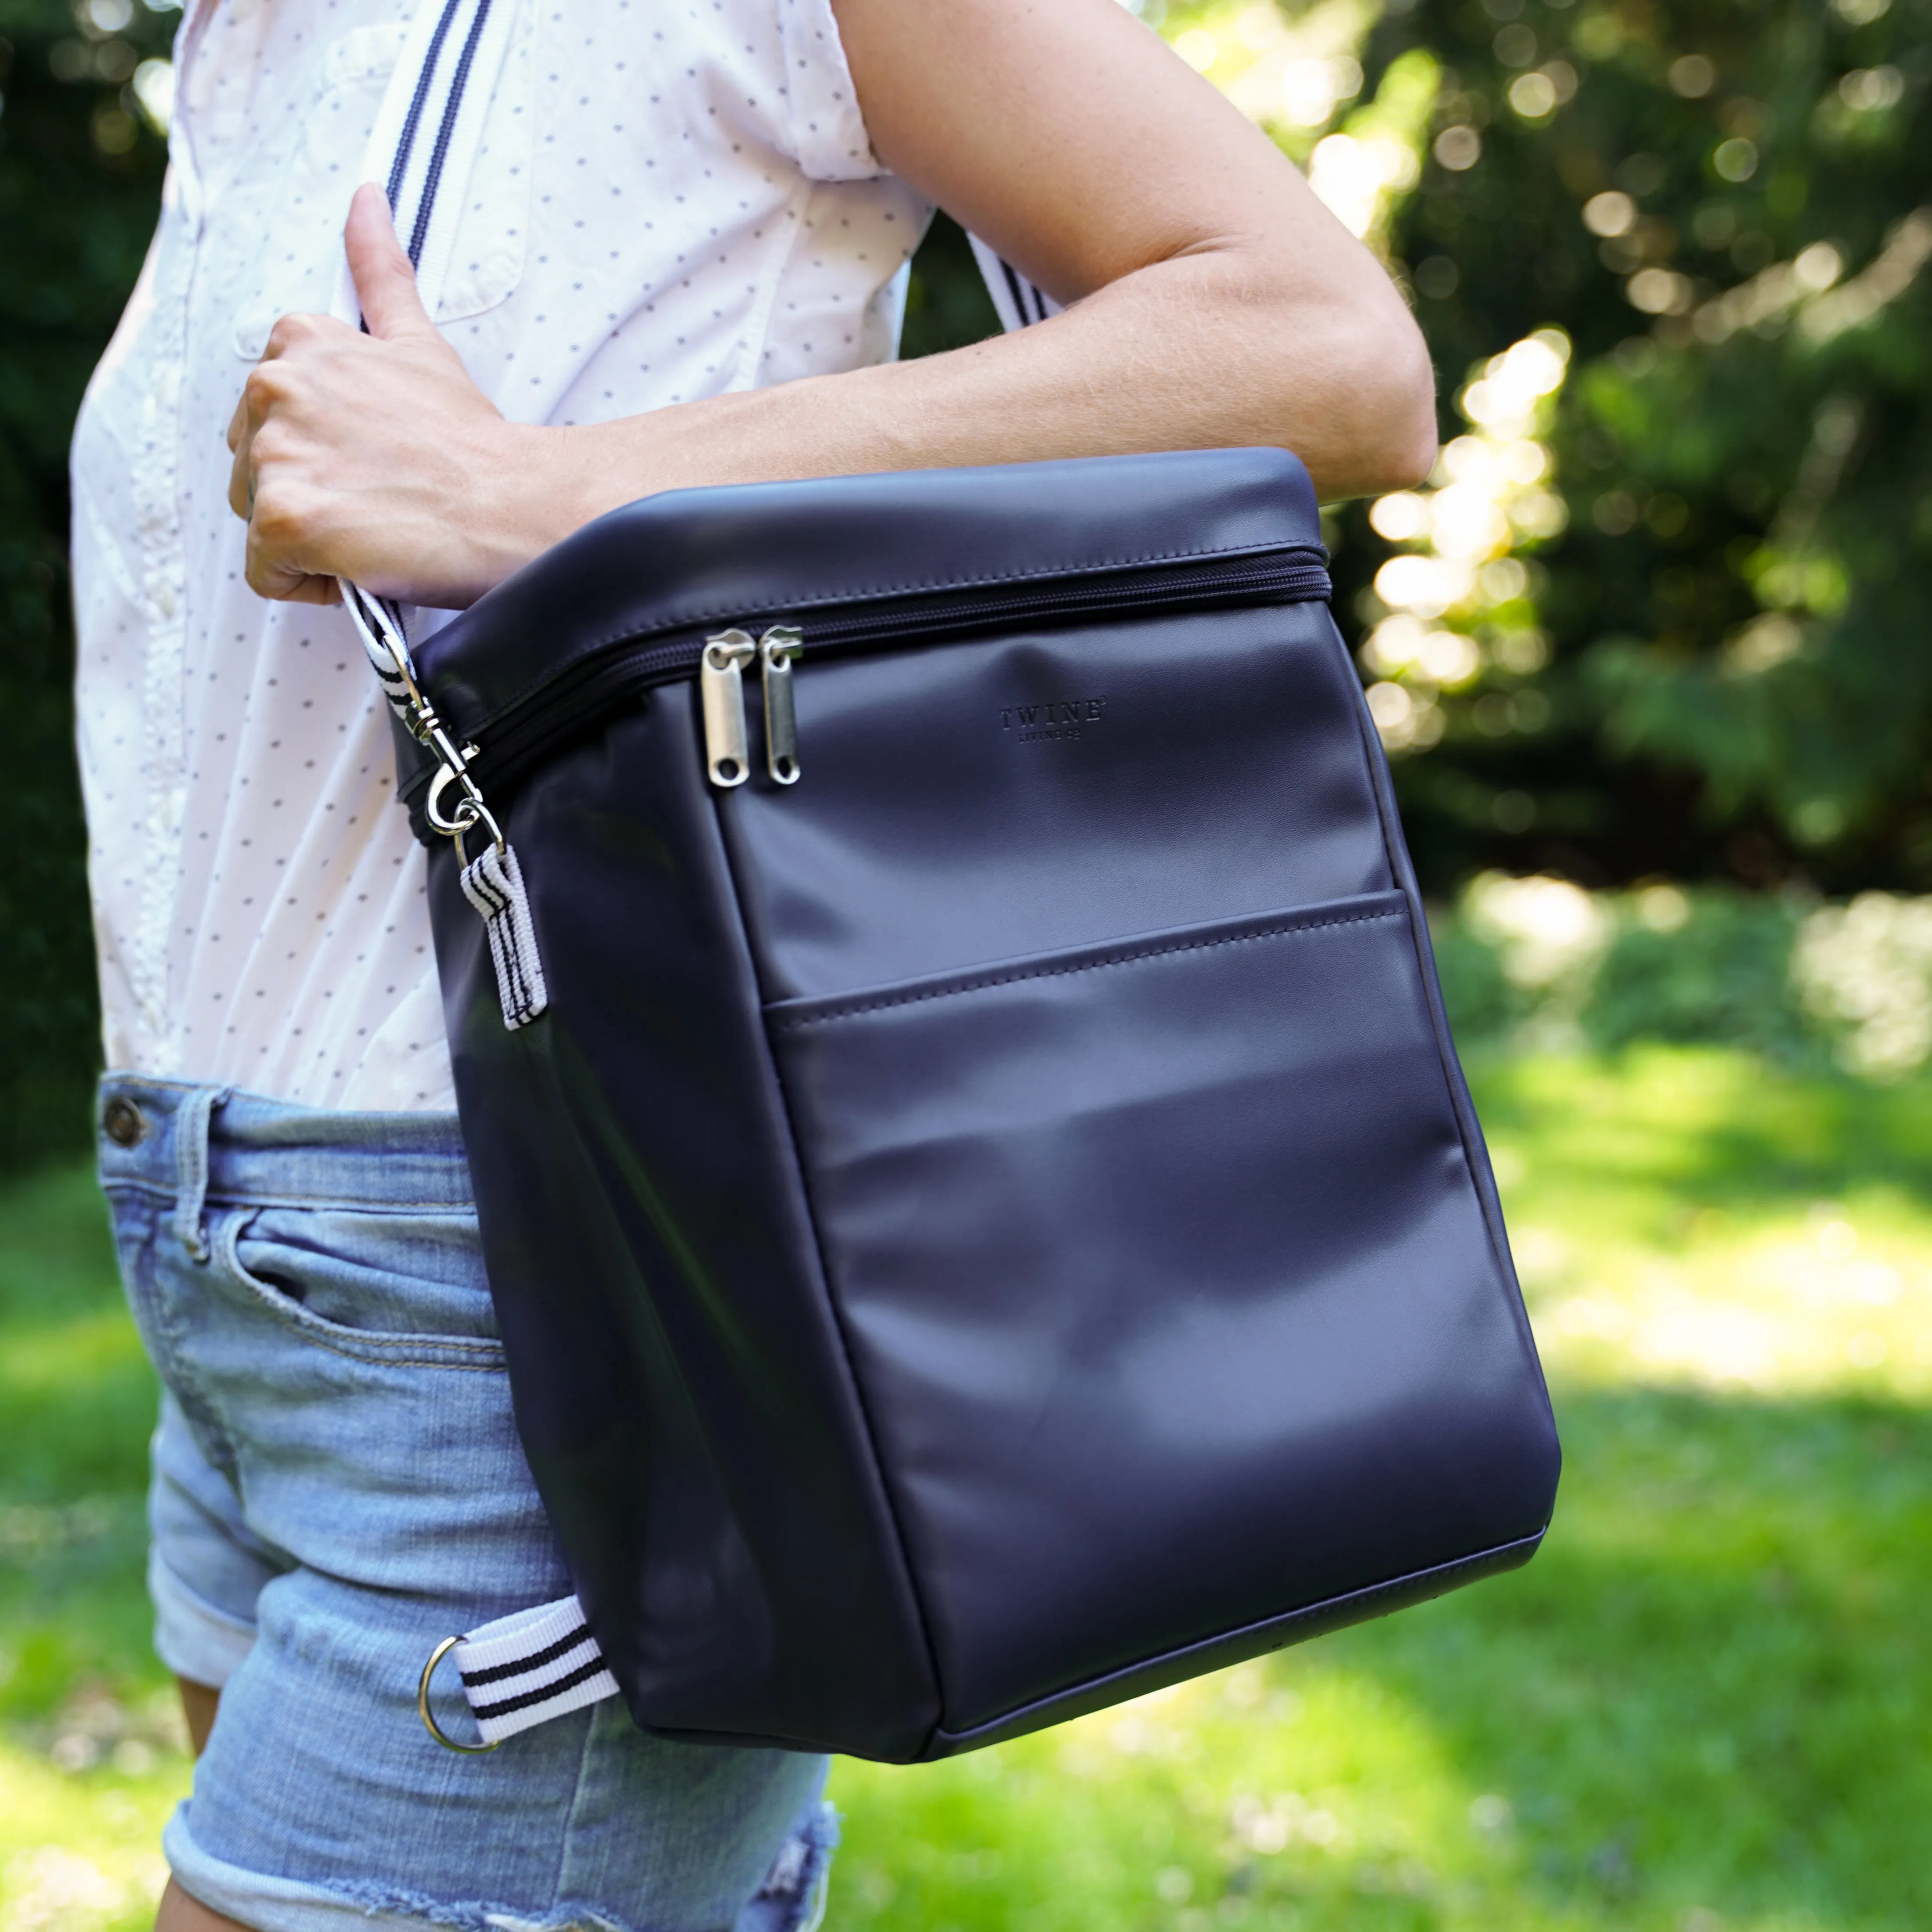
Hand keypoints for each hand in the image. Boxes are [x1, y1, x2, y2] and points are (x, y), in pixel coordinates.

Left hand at [226, 183, 551, 606]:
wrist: (512, 505)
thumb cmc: (473, 442)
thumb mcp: (419, 344)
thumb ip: (382, 272)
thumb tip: (367, 197)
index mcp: (298, 343)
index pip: (267, 417)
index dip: (321, 451)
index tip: (374, 460)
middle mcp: (274, 387)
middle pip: (252, 469)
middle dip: (311, 492)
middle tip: (381, 497)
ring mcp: (275, 453)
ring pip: (258, 519)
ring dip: (312, 538)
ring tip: (377, 528)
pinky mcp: (284, 516)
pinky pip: (266, 571)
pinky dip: (312, 582)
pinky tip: (364, 560)